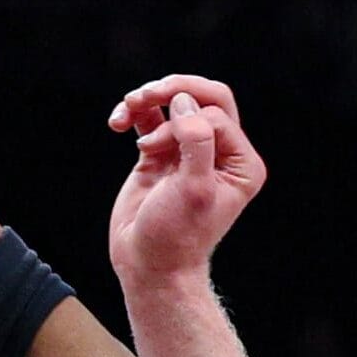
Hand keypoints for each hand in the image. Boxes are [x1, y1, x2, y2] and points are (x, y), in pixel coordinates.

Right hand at [104, 76, 265, 282]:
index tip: (154, 148)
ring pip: (174, 106)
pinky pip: (149, 121)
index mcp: (240, 162)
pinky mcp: (159, 156)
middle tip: (145, 94)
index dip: (184, 122)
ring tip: (127, 108)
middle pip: (204, 99)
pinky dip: (133, 115)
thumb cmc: (176, 236)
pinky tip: (117, 123)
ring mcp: (187, 152)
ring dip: (148, 100)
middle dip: (174, 91)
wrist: (148, 265)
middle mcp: (218, 153)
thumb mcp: (194, 189)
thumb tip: (183, 102)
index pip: (217, 116)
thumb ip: (196, 141)